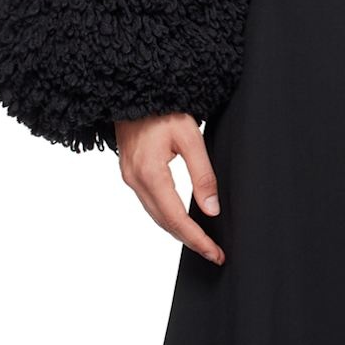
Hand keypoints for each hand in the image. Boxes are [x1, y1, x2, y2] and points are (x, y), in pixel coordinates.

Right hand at [115, 113, 225, 264]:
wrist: (133, 90)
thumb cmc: (162, 108)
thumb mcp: (189, 136)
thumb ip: (202, 173)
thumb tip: (212, 209)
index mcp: (150, 174)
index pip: (176, 219)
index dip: (197, 239)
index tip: (215, 253)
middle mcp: (135, 181)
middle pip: (164, 223)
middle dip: (190, 240)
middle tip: (214, 252)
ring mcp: (129, 178)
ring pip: (155, 215)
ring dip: (178, 230)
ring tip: (202, 240)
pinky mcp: (129, 173)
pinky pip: (149, 203)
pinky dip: (166, 216)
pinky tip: (181, 217)